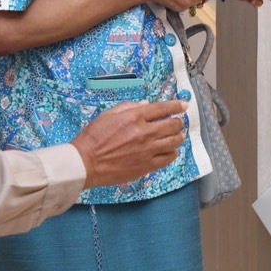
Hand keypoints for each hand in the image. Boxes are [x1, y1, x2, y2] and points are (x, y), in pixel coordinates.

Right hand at [72, 100, 187, 186]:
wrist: (86, 162)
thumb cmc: (94, 137)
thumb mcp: (108, 114)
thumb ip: (129, 107)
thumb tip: (146, 105)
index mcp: (134, 117)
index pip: (162, 109)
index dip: (176, 106)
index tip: (184, 105)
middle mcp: (144, 132)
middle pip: (172, 125)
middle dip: (178, 122)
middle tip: (178, 122)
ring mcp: (147, 150)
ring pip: (173, 142)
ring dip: (178, 137)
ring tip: (178, 136)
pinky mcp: (146, 166)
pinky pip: (168, 158)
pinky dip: (173, 153)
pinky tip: (171, 151)